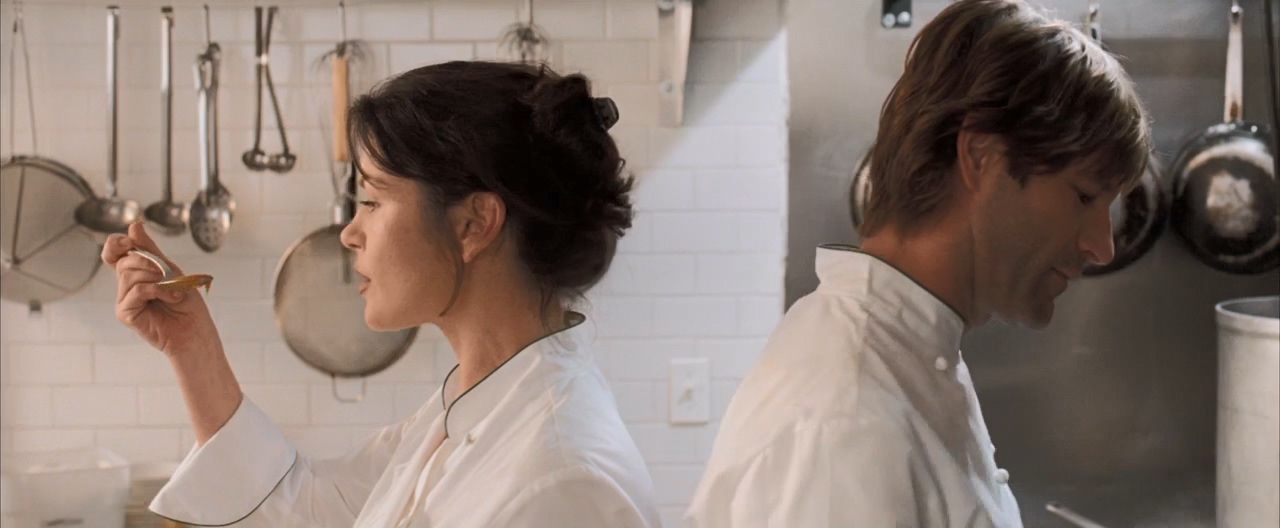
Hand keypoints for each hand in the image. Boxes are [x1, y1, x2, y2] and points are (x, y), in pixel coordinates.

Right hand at [102, 222, 220, 356]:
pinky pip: (137, 290)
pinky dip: (158, 290)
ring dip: (158, 278)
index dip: (116, 244)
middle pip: (124, 261)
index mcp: (135, 272)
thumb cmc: (186, 303)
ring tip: (174, 290)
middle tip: (170, 276)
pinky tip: (172, 298)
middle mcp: (125, 286)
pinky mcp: (125, 313)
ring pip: (129, 275)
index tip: (130, 241)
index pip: (113, 251)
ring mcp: (124, 300)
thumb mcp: (171, 270)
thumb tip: (134, 225)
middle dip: (150, 263)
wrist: (195, 330)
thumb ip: (150, 250)